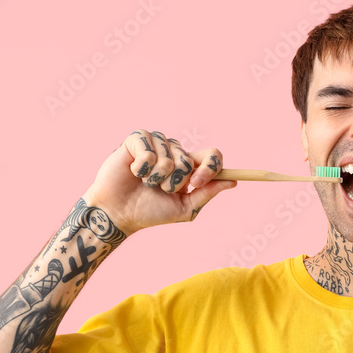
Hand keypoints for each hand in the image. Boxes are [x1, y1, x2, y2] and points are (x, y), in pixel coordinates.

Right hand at [82, 129, 236, 234]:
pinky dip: (141, 168)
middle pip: (190, 160)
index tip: (197, 183)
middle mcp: (174, 151)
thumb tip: (233, 181)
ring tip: (144, 183)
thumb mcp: (184, 208)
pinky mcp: (137, 140)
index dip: (210, 167)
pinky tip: (134, 172)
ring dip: (156, 178)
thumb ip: (207, 193)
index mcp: (189, 166)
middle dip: (175, 182)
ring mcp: (156, 144)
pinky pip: (148, 150)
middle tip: (161, 189)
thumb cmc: (149, 211)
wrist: (118, 213)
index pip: (212, 155)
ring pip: (168, 156)